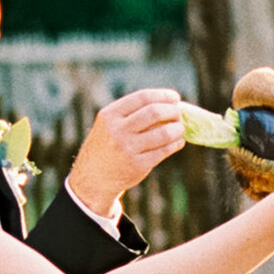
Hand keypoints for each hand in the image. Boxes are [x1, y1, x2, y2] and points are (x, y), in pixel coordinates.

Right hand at [68, 87, 187, 220]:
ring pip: (165, 133)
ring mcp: (128, 148)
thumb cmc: (109, 144)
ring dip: (178, 129)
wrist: (93, 177)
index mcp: (110, 115)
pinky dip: (176, 143)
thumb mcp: (111, 124)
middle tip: (178, 115)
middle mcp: (117, 130)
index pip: (142, 97)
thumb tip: (172, 104)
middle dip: (173, 111)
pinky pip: (166, 150)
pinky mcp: (138, 165)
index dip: (163, 96)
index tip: (175, 98)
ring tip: (180, 129)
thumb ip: (134, 113)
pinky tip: (177, 142)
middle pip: (155, 112)